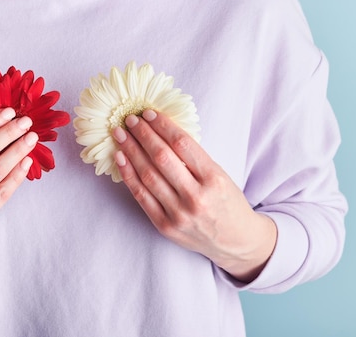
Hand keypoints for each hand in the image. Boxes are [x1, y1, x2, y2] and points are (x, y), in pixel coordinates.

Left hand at [113, 110, 276, 282]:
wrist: (235, 240)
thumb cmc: (226, 201)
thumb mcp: (219, 175)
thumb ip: (193, 157)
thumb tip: (160, 130)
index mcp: (213, 179)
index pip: (183, 144)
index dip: (163, 126)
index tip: (149, 113)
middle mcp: (196, 197)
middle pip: (162, 158)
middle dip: (143, 135)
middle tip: (130, 120)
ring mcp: (179, 213)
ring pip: (148, 175)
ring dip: (130, 151)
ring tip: (120, 135)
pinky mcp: (165, 226)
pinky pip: (141, 196)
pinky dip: (128, 175)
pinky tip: (120, 159)